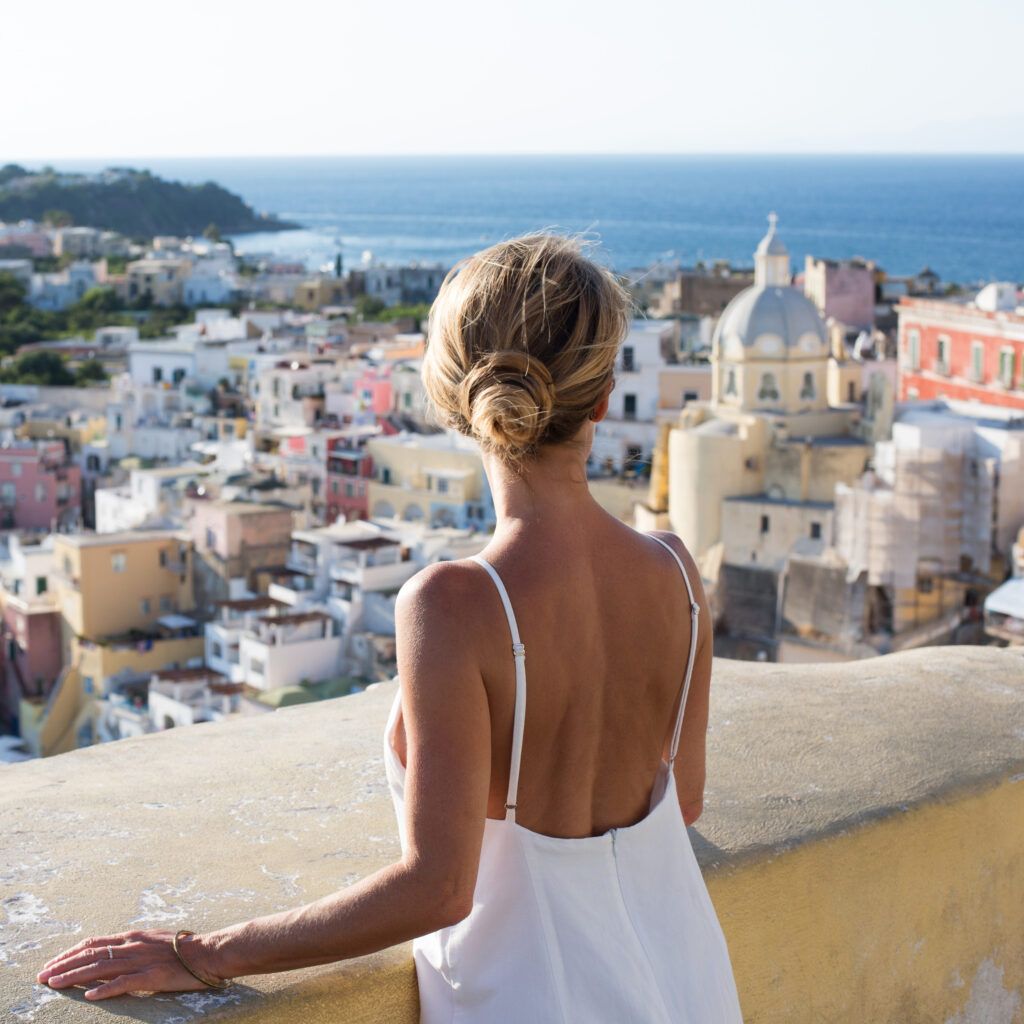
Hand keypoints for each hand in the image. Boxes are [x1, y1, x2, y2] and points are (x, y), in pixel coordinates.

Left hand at [36, 929, 224, 1000]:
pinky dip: (104, 989)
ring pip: (100, 967)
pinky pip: (123, 983)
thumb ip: (133, 945)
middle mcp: (133, 946)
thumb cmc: (183, 948)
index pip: (94, 943)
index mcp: (133, 936)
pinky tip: (89, 995)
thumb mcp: (153, 940)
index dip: (70, 953)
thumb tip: (113, 952)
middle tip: (42, 976)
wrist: (208, 951)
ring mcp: (141, 961)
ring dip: (74, 976)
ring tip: (54, 984)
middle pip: (91, 954)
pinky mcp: (151, 976)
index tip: (53, 963)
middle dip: (63, 964)